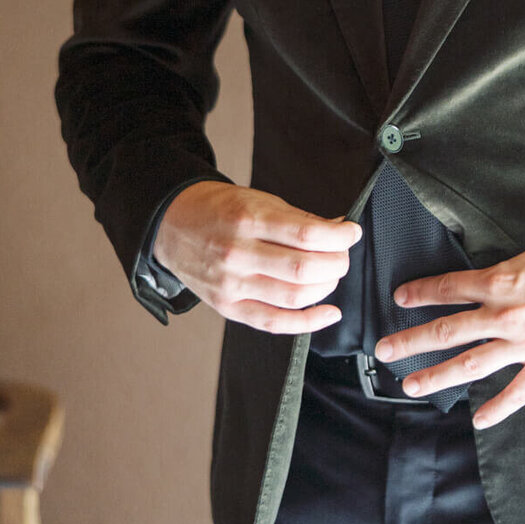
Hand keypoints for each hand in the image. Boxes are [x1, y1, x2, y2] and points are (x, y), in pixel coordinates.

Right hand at [154, 181, 360, 333]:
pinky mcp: (228, 307)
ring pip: (294, 297)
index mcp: (248, 219)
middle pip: (304, 269)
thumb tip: (338, 231)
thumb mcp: (258, 200)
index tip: (352, 234)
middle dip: (336, 264)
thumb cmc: (219, 210)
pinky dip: (307, 322)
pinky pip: (274, 323)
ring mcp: (231, 284)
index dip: (339, 237)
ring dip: (326, 288)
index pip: (306, 235)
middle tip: (342, 256)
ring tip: (331, 276)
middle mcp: (238, 253)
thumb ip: (298, 219)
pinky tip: (328, 313)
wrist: (172, 224)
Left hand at [374, 238, 524, 426]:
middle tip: (384, 350)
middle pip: (448, 331)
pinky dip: (496, 408)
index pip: (449, 289)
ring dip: (438, 376)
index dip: (421, 293)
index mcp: (501, 282)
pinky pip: (517, 392)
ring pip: (471, 365)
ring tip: (411, 385)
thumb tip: (480, 285)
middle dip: (412, 341)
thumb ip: (503, 275)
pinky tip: (478, 419)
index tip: (399, 299)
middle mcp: (505, 316)